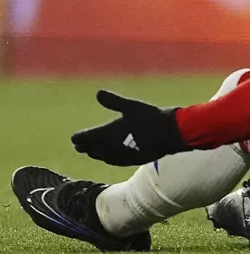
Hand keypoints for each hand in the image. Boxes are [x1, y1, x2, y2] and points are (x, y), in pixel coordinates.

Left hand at [71, 91, 189, 165]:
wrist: (170, 134)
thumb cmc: (151, 117)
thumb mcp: (131, 106)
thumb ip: (113, 101)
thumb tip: (98, 92)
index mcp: (107, 134)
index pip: (84, 139)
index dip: (78, 138)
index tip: (74, 137)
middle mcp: (110, 148)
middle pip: (90, 149)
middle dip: (84, 146)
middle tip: (79, 144)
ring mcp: (120, 156)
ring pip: (101, 157)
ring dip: (95, 153)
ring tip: (92, 150)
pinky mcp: (130, 161)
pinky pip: (113, 161)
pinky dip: (107, 157)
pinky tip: (110, 155)